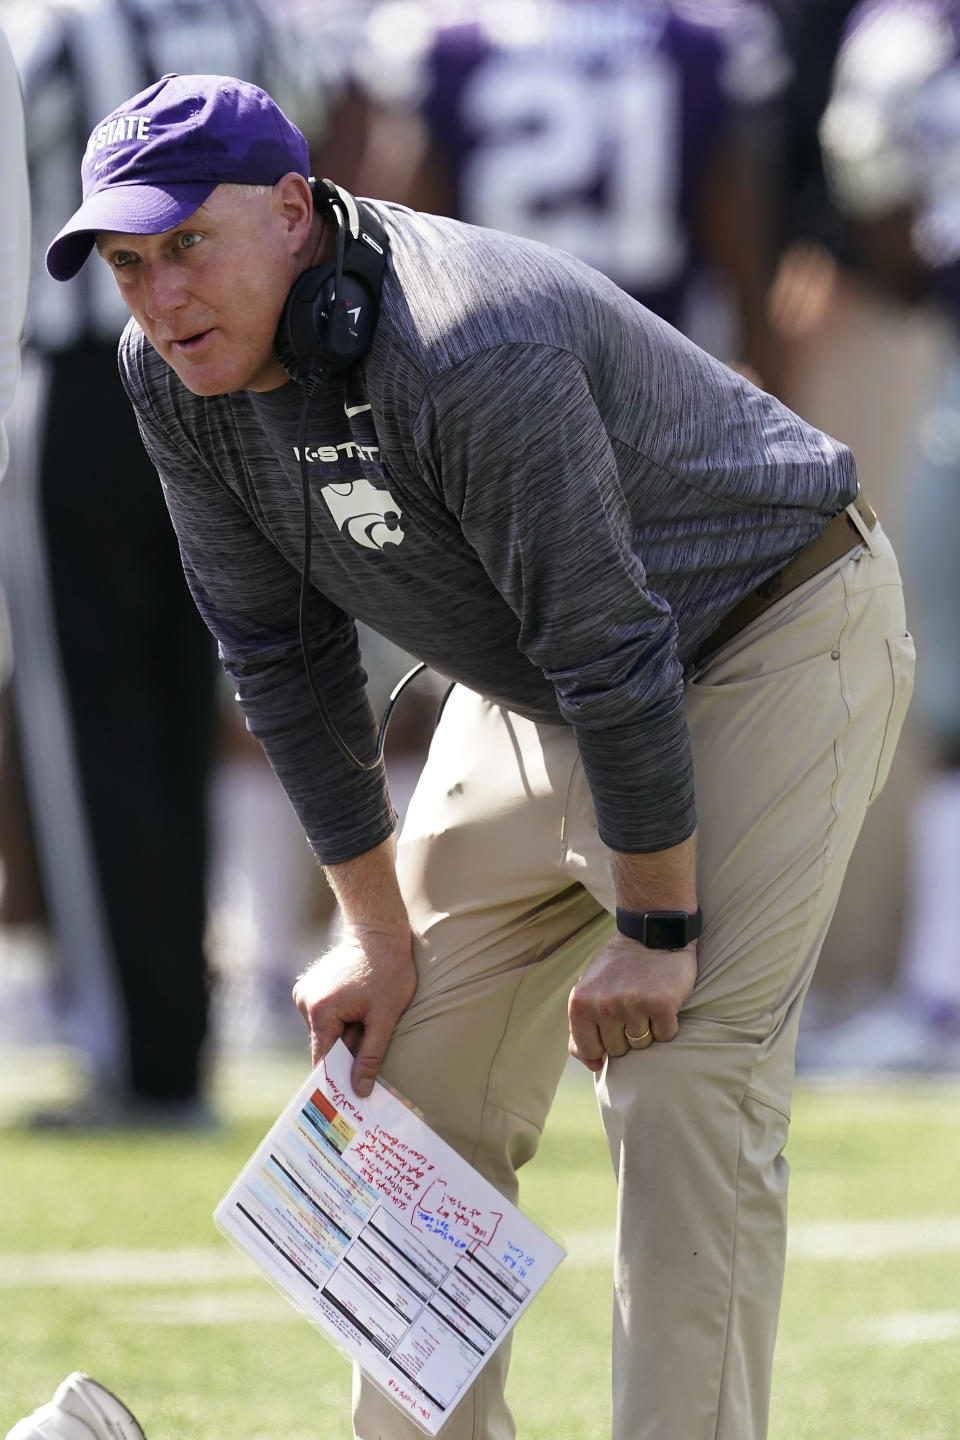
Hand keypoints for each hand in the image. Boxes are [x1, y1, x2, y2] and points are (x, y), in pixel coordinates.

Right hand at [292, 929, 416, 1096]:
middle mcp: (304, 1001)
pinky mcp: (310, 986)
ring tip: (368, 1012)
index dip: (336, 1077)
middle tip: (370, 1045)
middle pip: (325, 1044)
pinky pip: (325, 1015)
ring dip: (346, 1031)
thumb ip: (371, 1056)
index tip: (344, 1099)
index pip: (323, 1058)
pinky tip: (359, 1002)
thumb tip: (359, 1091)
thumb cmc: (388, 971)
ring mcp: (304, 992)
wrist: (380, 931)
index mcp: (320, 1011)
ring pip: (326, 1030)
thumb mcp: (385, 1017)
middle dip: (347, 1048)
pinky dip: (341, 1018)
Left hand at [567, 932, 696, 1072]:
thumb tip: (593, 1063)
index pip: (590, 1050)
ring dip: (648, 1028)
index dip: (603, 1046)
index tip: (612, 1028)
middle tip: (631, 1005)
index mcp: (580, 1003)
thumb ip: (582, 1028)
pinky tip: (662, 1001)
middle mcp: (603, 1005)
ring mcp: (632, 1005)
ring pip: (642, 1045)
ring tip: (646, 1001)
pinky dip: (668, 1023)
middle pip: (618, 1051)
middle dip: (626, 1035)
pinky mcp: (662, 1004)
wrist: (652, 933)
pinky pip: (666, 1035)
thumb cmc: (619, 969)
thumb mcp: (589, 991)